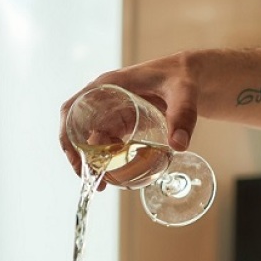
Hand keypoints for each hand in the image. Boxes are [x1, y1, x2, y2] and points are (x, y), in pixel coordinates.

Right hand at [58, 53, 199, 185]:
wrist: (192, 76)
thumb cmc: (183, 76)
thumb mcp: (184, 93)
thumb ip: (183, 115)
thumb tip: (178, 145)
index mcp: (109, 85)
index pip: (73, 108)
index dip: (67, 133)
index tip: (76, 158)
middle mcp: (105, 97)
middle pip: (78, 128)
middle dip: (80, 155)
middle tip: (92, 180)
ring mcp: (114, 110)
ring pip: (93, 137)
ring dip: (94, 160)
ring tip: (102, 184)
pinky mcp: (124, 121)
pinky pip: (108, 141)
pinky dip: (108, 158)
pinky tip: (116, 173)